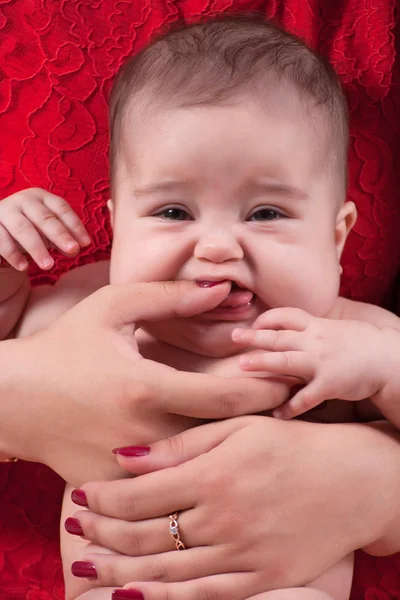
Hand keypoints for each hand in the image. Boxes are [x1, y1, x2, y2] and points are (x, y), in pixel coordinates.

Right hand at [0, 188, 90, 269]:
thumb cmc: (30, 228)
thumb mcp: (47, 231)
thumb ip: (62, 238)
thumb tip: (76, 249)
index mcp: (41, 197)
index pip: (61, 208)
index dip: (75, 226)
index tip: (86, 244)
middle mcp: (23, 200)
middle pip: (44, 217)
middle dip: (60, 235)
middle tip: (73, 251)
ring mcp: (5, 211)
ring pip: (23, 228)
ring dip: (37, 248)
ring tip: (49, 266)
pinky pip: (2, 239)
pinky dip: (13, 254)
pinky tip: (23, 267)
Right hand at [0, 281, 288, 485]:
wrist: (13, 400)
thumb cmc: (64, 347)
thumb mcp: (112, 308)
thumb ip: (170, 296)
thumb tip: (222, 288)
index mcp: (144, 387)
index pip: (227, 398)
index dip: (267, 389)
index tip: (289, 381)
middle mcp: (141, 435)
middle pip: (224, 438)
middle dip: (261, 422)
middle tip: (286, 405)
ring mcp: (127, 470)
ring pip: (200, 467)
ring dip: (231, 448)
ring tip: (257, 430)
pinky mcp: (115, 488)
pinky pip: (167, 483)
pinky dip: (192, 469)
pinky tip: (207, 454)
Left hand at [67, 417, 392, 597]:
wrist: (351, 480)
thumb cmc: (291, 444)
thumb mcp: (239, 427)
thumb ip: (182, 444)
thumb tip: (125, 454)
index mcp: (215, 474)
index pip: (140, 494)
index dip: (103, 497)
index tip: (81, 494)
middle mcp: (222, 518)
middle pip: (145, 533)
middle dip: (102, 531)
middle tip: (74, 525)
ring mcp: (240, 554)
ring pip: (164, 570)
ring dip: (119, 566)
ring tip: (87, 562)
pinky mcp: (258, 578)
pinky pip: (201, 595)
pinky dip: (162, 596)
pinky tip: (131, 591)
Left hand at [233, 307, 386, 418]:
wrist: (388, 359)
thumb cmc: (360, 344)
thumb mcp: (334, 328)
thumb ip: (311, 329)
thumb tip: (289, 328)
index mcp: (317, 326)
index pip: (286, 315)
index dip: (266, 319)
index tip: (252, 325)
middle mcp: (316, 341)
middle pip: (279, 336)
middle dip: (254, 337)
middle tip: (234, 336)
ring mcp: (321, 363)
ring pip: (286, 361)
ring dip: (262, 363)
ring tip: (242, 366)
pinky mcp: (330, 384)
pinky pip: (305, 398)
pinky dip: (290, 407)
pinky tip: (277, 414)